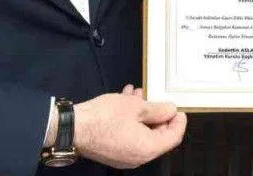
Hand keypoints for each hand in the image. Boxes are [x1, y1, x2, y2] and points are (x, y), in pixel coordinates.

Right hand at [71, 88, 186, 168]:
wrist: (73, 127)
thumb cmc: (100, 119)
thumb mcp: (135, 107)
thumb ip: (157, 109)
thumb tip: (169, 110)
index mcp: (147, 148)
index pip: (173, 137)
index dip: (178, 122)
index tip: (179, 111)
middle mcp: (137, 157)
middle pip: (158, 136)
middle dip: (158, 115)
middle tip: (157, 100)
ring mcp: (124, 156)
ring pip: (141, 133)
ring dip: (142, 114)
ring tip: (137, 96)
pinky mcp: (113, 151)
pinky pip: (129, 136)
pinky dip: (131, 120)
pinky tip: (125, 103)